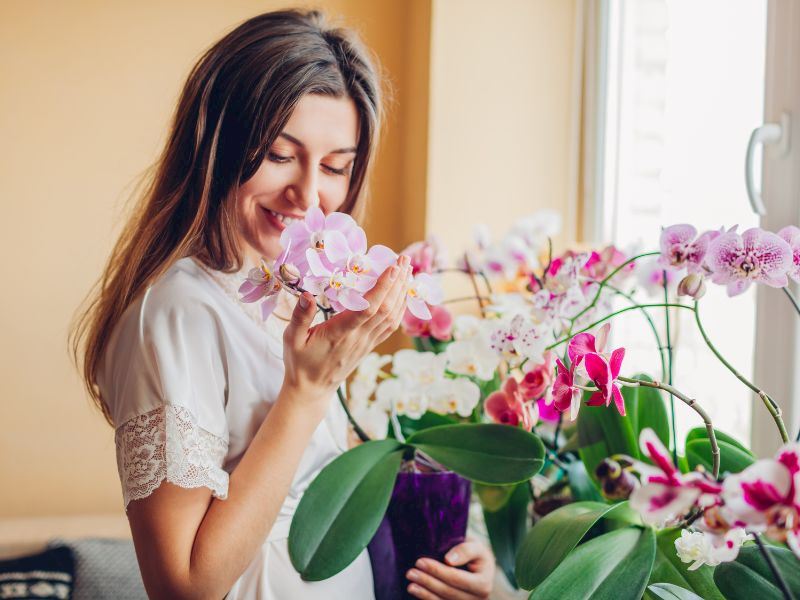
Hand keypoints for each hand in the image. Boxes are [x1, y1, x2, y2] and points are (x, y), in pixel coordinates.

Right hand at [281, 255, 410, 404]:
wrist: (312, 389)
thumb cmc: (300, 362)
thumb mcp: (291, 339)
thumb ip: (300, 317)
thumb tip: (306, 294)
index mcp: (340, 333)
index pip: (368, 308)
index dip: (383, 287)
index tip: (393, 267)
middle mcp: (359, 337)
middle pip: (386, 308)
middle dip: (398, 282)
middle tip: (404, 259)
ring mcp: (367, 342)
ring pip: (392, 316)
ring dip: (402, 292)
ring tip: (408, 270)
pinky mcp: (370, 345)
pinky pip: (391, 325)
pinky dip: (401, 308)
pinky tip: (403, 294)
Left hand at [406, 541, 494, 599]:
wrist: (479, 568)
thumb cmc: (475, 555)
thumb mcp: (476, 547)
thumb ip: (465, 550)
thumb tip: (449, 560)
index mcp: (483, 584)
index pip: (456, 578)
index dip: (437, 571)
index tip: (420, 562)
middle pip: (448, 592)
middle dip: (427, 582)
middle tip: (410, 573)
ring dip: (424, 594)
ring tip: (410, 585)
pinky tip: (417, 593)